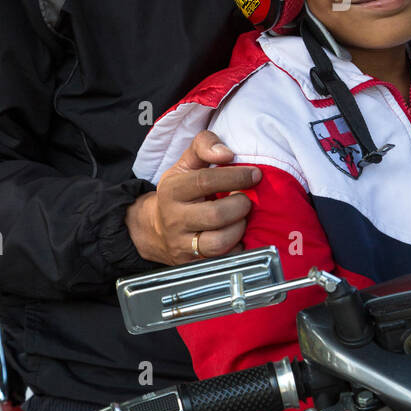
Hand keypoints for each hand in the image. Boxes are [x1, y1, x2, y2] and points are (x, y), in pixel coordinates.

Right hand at [125, 130, 261, 265]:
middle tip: (246, 201)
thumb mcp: (185, 163)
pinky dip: (237, 249)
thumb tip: (227, 153)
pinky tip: (237, 237)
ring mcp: (182, 245)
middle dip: (240, 206)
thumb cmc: (179, 192)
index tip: (255, 174)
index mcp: (173, 190)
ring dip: (239, 229)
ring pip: (218, 243)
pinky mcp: (193, 264)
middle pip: (215, 215)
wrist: (155, 229)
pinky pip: (223, 261)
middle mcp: (175, 219)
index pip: (205, 181)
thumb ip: (204, 146)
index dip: (235, 176)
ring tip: (242, 219)